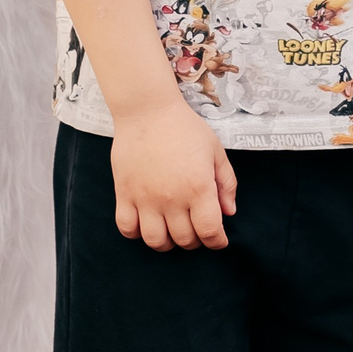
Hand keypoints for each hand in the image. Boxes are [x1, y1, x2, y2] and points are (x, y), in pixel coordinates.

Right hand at [110, 103, 235, 251]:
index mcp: (198, 187)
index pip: (210, 232)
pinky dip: (136, 233)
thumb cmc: (184, 127)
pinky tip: (145, 222)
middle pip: (184, 239)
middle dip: (195, 240)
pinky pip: (127, 228)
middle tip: (195, 228)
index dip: (217, 241)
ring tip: (171, 230)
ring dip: (167, 243)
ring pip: (156, 241)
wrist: (147, 109)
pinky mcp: (124, 193)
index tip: (218, 239)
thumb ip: (226, 183)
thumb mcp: (215, 150)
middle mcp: (172, 198)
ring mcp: (145, 198)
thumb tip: (228, 212)